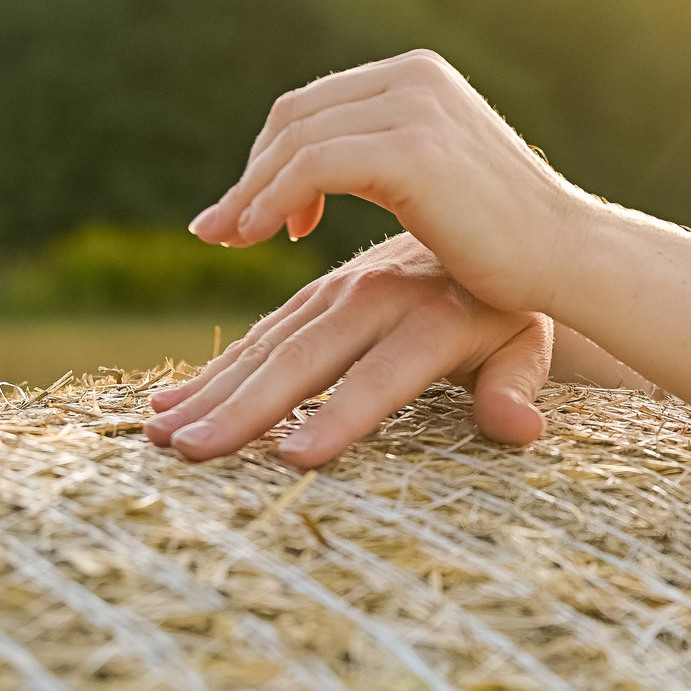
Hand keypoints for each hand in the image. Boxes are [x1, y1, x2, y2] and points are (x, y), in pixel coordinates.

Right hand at [143, 235, 553, 463]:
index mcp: (435, 316)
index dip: (343, 417)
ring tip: (161, 434)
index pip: (385, 375)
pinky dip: (213, 370)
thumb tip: (521, 430)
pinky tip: (168, 405)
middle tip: (192, 452)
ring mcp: (339, 291)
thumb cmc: (509, 310)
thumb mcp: (529, 345)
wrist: (485, 230)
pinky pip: (258, 333)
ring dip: (212, 389)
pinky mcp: (313, 295)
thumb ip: (515, 385)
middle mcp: (378, 298)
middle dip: (248, 408)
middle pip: (309, 358)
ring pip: (269, 343)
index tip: (296, 460)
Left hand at [187, 50, 580, 316]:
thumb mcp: (435, 174)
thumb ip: (380, 154)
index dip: (269, 158)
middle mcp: (415, 75)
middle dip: (249, 174)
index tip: (251, 214)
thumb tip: (304, 179)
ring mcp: (414, 107)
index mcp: (419, 74)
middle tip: (219, 229)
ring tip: (231, 238)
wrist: (567, 257)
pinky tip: (263, 237)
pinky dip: (273, 200)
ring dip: (251, 192)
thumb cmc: (503, 239)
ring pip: (296, 140)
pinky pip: (312, 166)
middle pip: (296, 116)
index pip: (314, 103)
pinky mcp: (411, 149)